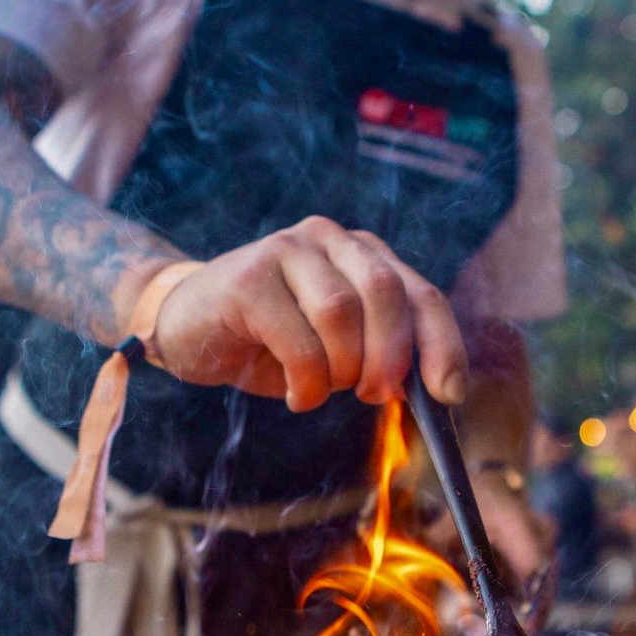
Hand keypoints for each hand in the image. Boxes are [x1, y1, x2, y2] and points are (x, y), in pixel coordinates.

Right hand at [134, 216, 467, 411]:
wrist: (187, 326)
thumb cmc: (270, 340)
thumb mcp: (337, 346)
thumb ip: (381, 352)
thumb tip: (435, 390)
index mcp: (362, 253)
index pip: (421, 294)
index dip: (442, 344)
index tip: (449, 394)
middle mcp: (329, 239)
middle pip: (385, 294)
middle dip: (389, 358)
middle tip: (372, 395)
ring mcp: (285, 249)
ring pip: (340, 314)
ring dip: (339, 370)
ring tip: (320, 389)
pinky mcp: (248, 278)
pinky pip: (297, 340)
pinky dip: (305, 382)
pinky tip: (294, 393)